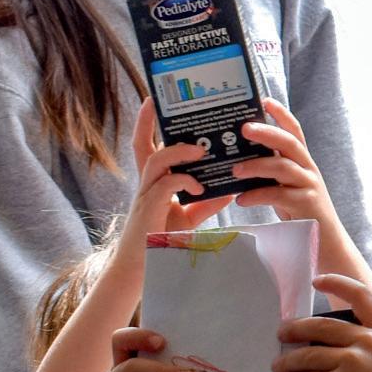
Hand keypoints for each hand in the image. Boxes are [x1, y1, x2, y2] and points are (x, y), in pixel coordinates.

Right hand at [129, 99, 234, 236]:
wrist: (144, 269)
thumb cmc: (163, 241)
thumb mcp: (190, 217)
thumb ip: (206, 202)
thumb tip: (229, 189)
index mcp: (154, 182)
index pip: (146, 146)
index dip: (146, 124)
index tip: (151, 102)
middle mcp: (146, 183)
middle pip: (141, 145)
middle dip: (148, 122)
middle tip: (160, 104)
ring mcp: (146, 195)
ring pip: (156, 160)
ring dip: (179, 152)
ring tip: (200, 151)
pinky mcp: (150, 209)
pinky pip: (166, 185)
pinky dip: (185, 181)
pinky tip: (200, 187)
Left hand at [231, 101, 343, 226]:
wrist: (327, 245)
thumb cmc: (301, 214)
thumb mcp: (287, 188)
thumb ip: (272, 173)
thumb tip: (239, 160)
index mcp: (303, 162)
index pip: (295, 131)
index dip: (281, 114)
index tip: (264, 100)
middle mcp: (308, 170)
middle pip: (290, 143)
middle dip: (267, 132)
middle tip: (244, 129)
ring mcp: (309, 187)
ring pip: (283, 167)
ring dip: (256, 166)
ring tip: (234, 171)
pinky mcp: (306, 206)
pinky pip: (278, 195)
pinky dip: (257, 195)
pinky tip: (241, 200)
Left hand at [272, 271, 371, 371]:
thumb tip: (365, 344)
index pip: (362, 297)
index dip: (337, 284)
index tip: (318, 281)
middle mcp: (371, 342)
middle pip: (323, 326)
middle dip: (297, 328)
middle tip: (282, 333)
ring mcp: (354, 363)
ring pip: (310, 353)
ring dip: (289, 359)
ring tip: (279, 366)